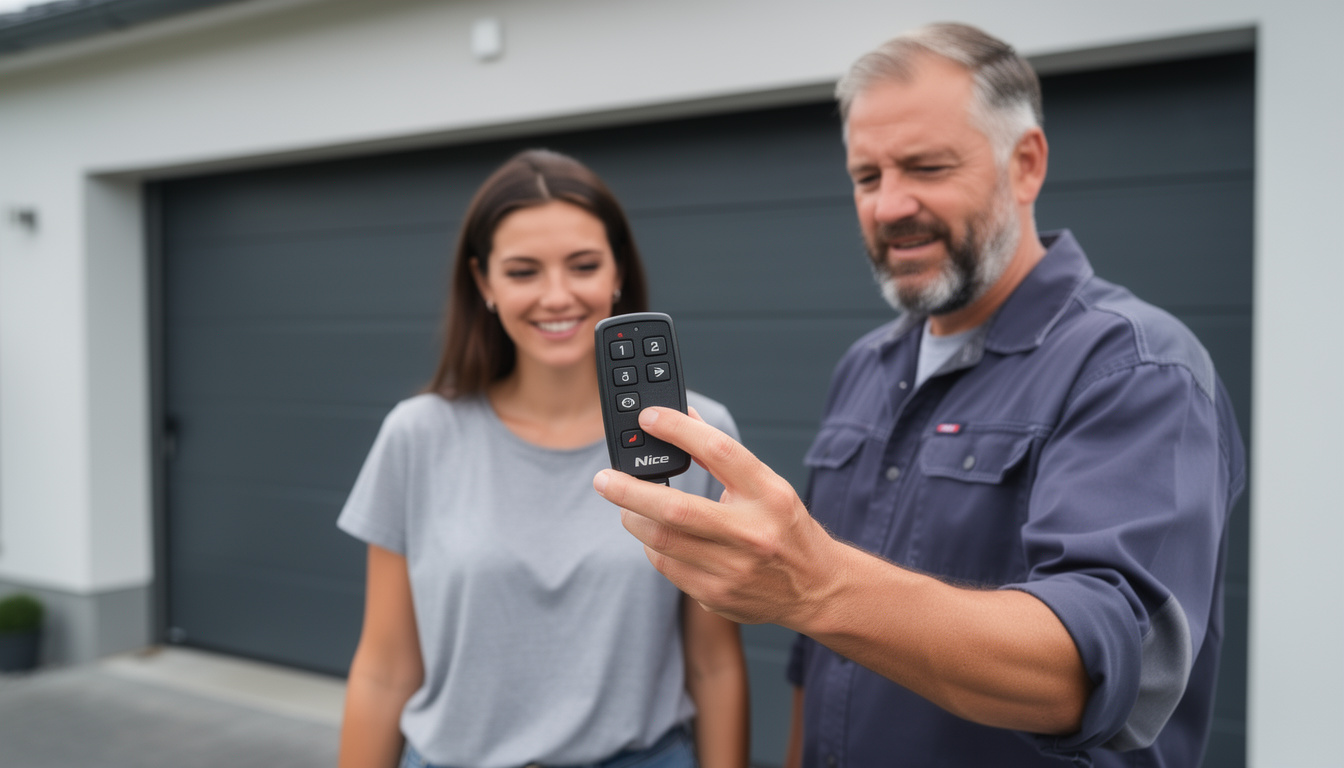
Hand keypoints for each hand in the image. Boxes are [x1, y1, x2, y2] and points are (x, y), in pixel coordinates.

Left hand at [593, 407, 842, 626]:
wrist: (816, 588)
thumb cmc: (786, 528)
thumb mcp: (765, 485)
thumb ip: (721, 455)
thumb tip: (681, 419)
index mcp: (769, 495)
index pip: (720, 452)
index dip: (678, 430)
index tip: (648, 418)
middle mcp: (753, 533)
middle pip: (676, 509)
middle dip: (630, 491)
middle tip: (605, 479)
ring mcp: (734, 569)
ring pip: (661, 542)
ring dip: (636, 520)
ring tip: (631, 508)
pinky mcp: (717, 596)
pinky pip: (667, 568)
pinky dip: (654, 548)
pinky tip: (659, 538)